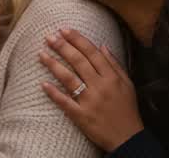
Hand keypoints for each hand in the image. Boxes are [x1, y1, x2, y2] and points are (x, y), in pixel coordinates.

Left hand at [40, 28, 141, 151]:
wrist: (127, 138)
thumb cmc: (127, 109)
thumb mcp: (127, 83)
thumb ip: (115, 64)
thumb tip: (102, 45)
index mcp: (111, 77)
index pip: (92, 53)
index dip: (77, 40)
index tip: (64, 30)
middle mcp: (100, 86)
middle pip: (78, 62)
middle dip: (63, 47)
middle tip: (49, 37)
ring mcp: (89, 102)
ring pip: (69, 79)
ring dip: (54, 65)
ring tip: (41, 54)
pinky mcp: (81, 116)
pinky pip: (65, 103)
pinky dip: (54, 93)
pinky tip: (43, 84)